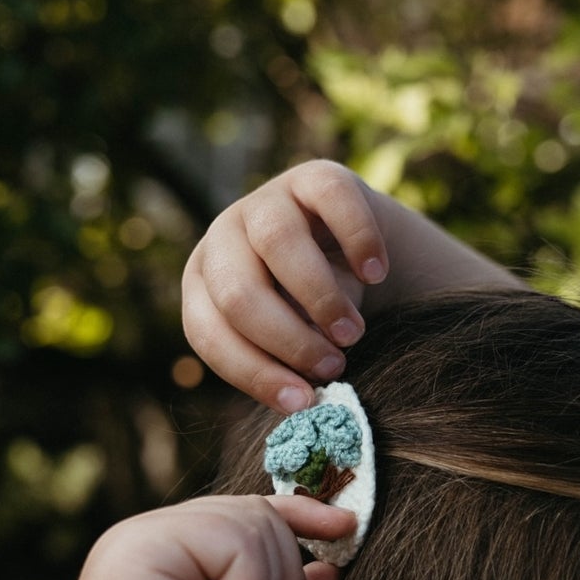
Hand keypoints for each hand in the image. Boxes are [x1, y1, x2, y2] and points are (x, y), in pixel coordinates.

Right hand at [50, 496, 353, 579]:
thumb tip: (328, 568)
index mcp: (159, 570)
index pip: (240, 517)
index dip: (300, 514)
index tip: (348, 527)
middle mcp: (141, 546)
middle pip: (257, 516)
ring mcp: (136, 542)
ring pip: (255, 525)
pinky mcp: (139, 547)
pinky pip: (238, 543)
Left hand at [182, 160, 390, 412]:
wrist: (355, 251)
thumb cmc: (315, 310)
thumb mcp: (294, 336)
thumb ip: (289, 361)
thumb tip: (305, 398)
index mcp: (203, 283)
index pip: (209, 333)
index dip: (254, 373)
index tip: (302, 402)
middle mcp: (223, 236)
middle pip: (239, 291)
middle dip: (289, 339)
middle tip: (333, 367)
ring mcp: (267, 200)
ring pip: (279, 244)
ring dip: (321, 299)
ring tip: (352, 333)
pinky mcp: (315, 176)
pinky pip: (333, 203)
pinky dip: (358, 242)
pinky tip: (376, 274)